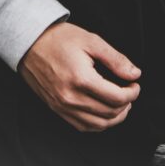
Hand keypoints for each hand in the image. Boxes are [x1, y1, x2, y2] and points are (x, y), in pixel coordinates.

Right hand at [21, 21, 140, 132]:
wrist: (29, 44)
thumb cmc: (58, 39)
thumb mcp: (91, 41)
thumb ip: (115, 59)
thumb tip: (135, 73)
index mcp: (81, 79)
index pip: (117, 98)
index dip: (132, 93)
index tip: (135, 84)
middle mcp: (71, 97)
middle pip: (110, 113)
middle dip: (127, 104)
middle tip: (130, 92)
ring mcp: (62, 106)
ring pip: (98, 125)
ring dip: (115, 117)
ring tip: (121, 105)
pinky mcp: (57, 109)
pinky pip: (82, 126)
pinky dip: (98, 124)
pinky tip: (104, 113)